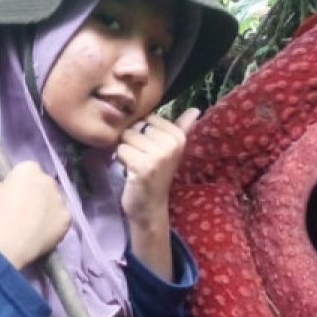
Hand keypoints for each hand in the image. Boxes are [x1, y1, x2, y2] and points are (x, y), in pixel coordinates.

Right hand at [0, 161, 70, 269]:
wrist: (6, 245)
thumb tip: (0, 181)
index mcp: (29, 169)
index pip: (27, 170)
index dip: (19, 181)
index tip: (12, 194)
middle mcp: (49, 181)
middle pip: (43, 184)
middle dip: (36, 192)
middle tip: (22, 209)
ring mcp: (61, 200)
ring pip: (54, 201)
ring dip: (46, 207)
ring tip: (32, 223)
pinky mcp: (67, 219)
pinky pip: (61, 218)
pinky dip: (54, 223)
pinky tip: (42, 232)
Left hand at [117, 108, 199, 228]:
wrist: (150, 207)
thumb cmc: (156, 175)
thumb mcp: (170, 149)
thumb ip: (181, 127)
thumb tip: (195, 109)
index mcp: (178, 136)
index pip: (147, 118)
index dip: (142, 133)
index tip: (150, 151)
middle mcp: (172, 143)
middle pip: (136, 126)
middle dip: (133, 141)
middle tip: (142, 159)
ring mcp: (159, 155)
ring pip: (126, 137)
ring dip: (126, 151)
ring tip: (136, 165)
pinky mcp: (144, 166)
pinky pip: (121, 150)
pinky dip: (121, 161)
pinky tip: (131, 172)